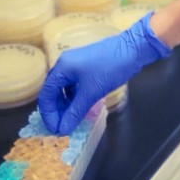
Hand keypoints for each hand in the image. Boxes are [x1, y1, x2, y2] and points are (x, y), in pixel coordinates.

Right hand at [39, 12, 171, 134]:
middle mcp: (65, 65)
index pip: (46, 95)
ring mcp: (77, 65)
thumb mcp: (91, 92)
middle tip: (63, 127)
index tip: (55, 130)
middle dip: (57, 111)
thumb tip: (62, 130)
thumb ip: (75, 112)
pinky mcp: (87, 67)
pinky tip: (81, 108)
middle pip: (54, 92)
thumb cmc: (109, 68)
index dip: (49, 115)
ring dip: (67, 106)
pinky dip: (76, 98)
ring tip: (72, 120)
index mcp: (62, 68)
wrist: (133, 49)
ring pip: (65, 90)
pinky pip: (75, 86)